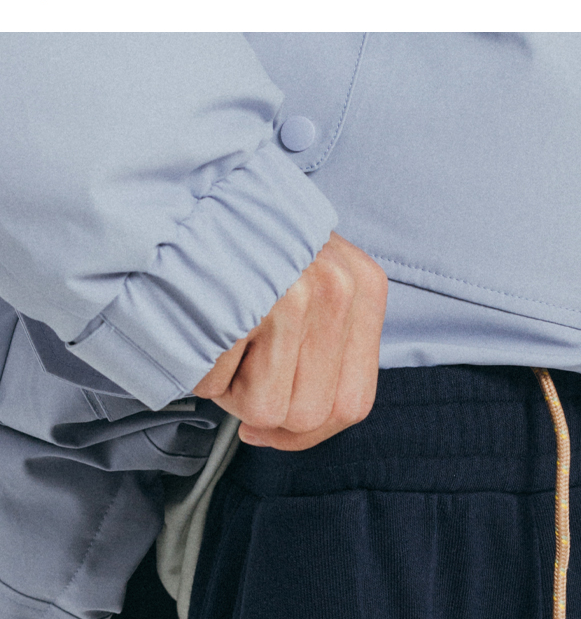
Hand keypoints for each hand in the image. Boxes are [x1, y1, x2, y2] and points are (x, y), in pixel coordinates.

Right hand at [192, 232, 387, 450]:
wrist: (178, 184)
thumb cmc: (238, 239)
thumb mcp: (306, 278)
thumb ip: (319, 344)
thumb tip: (284, 430)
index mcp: (363, 286)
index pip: (352, 404)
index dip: (306, 434)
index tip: (269, 428)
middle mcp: (336, 289)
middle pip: (308, 416)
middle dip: (262, 408)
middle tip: (235, 365)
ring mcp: (292, 296)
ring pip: (265, 409)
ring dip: (228, 388)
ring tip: (217, 335)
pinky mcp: (243, 303)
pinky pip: (215, 385)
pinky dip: (195, 366)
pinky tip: (195, 322)